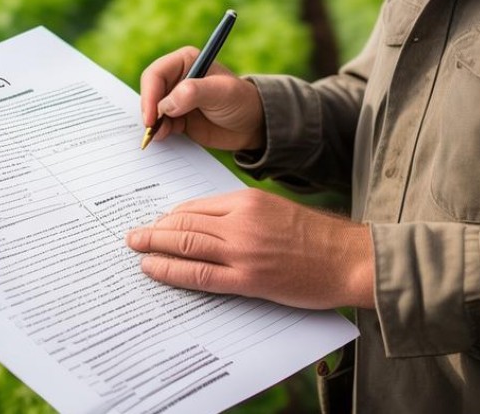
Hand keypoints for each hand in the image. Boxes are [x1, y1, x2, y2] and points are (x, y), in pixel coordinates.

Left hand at [125, 189, 374, 309]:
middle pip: (184, 222)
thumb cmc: (317, 238)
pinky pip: (199, 274)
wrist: (348, 259)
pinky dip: (171, 271)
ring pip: (186, 244)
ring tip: (135, 249)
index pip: (196, 206)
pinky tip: (153, 270)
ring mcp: (243, 251)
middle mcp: (241, 221)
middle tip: (131, 236)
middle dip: (154, 230)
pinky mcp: (248, 279)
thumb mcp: (277, 210)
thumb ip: (244, 214)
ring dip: (154, 247)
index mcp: (248, 200)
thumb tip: (208, 225)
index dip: (170, 216)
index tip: (155, 222)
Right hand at [140, 46, 264, 150]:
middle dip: (148, 111)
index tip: (152, 117)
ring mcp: (176, 99)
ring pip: (152, 110)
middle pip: (150, 92)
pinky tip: (166, 137)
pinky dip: (159, 132)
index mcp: (185, 61)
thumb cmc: (241, 100)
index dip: (149, 95)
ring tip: (160, 135)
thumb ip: (194, 93)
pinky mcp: (178, 118)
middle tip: (152, 130)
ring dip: (154, 124)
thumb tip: (165, 105)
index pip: (156, 74)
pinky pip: (160, 125)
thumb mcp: (221, 92)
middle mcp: (177, 78)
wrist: (253, 125)